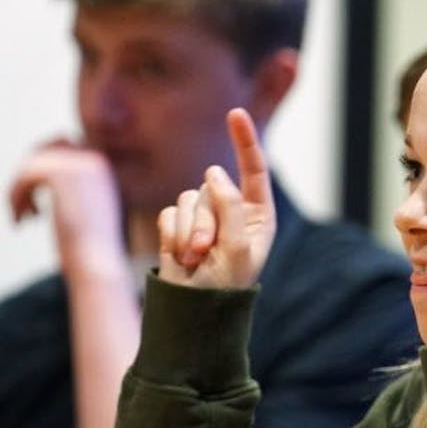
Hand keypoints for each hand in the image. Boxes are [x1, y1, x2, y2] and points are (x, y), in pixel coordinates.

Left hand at [8, 139, 125, 281]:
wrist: (98, 267)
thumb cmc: (92, 254)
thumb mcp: (85, 216)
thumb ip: (71, 193)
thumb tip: (43, 175)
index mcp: (105, 170)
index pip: (65, 148)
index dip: (43, 173)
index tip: (37, 209)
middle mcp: (97, 160)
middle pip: (47, 148)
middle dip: (29, 175)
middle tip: (22, 207)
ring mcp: (80, 165)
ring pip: (32, 161)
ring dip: (19, 188)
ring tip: (18, 216)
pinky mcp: (62, 174)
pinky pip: (25, 175)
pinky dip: (14, 196)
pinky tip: (20, 221)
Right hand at [158, 108, 275, 289]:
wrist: (194, 314)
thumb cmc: (225, 288)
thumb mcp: (237, 248)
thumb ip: (229, 206)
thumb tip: (214, 172)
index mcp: (257, 216)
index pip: (254, 171)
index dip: (245, 141)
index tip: (235, 113)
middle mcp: (232, 212)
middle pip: (211, 186)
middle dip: (204, 218)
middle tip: (205, 251)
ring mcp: (204, 218)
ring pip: (187, 197)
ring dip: (188, 230)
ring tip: (194, 259)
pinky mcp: (178, 226)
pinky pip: (168, 212)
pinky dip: (171, 235)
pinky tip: (180, 257)